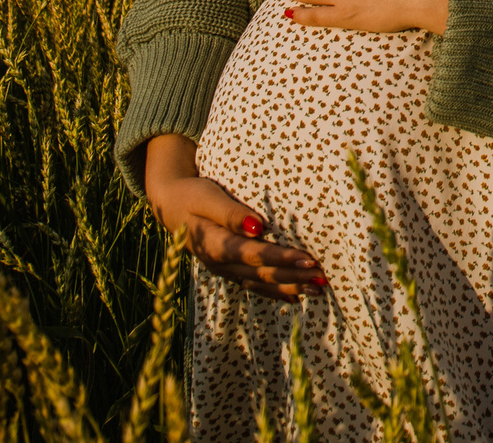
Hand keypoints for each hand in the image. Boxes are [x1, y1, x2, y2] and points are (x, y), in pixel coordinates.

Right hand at [143, 134, 324, 301]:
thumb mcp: (207, 198)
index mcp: (214, 245)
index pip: (254, 255)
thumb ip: (231, 214)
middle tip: (323, 277)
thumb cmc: (191, 194)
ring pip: (261, 283)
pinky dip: (275, 293)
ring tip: (318, 289)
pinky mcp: (228, 270)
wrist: (169, 205)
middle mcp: (220, 264)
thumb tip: (258, 227)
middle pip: (262, 274)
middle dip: (294, 277)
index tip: (309, 258)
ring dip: (290, 287)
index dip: (282, 258)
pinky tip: (296, 297)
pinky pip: (254, 285)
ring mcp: (224, 270)